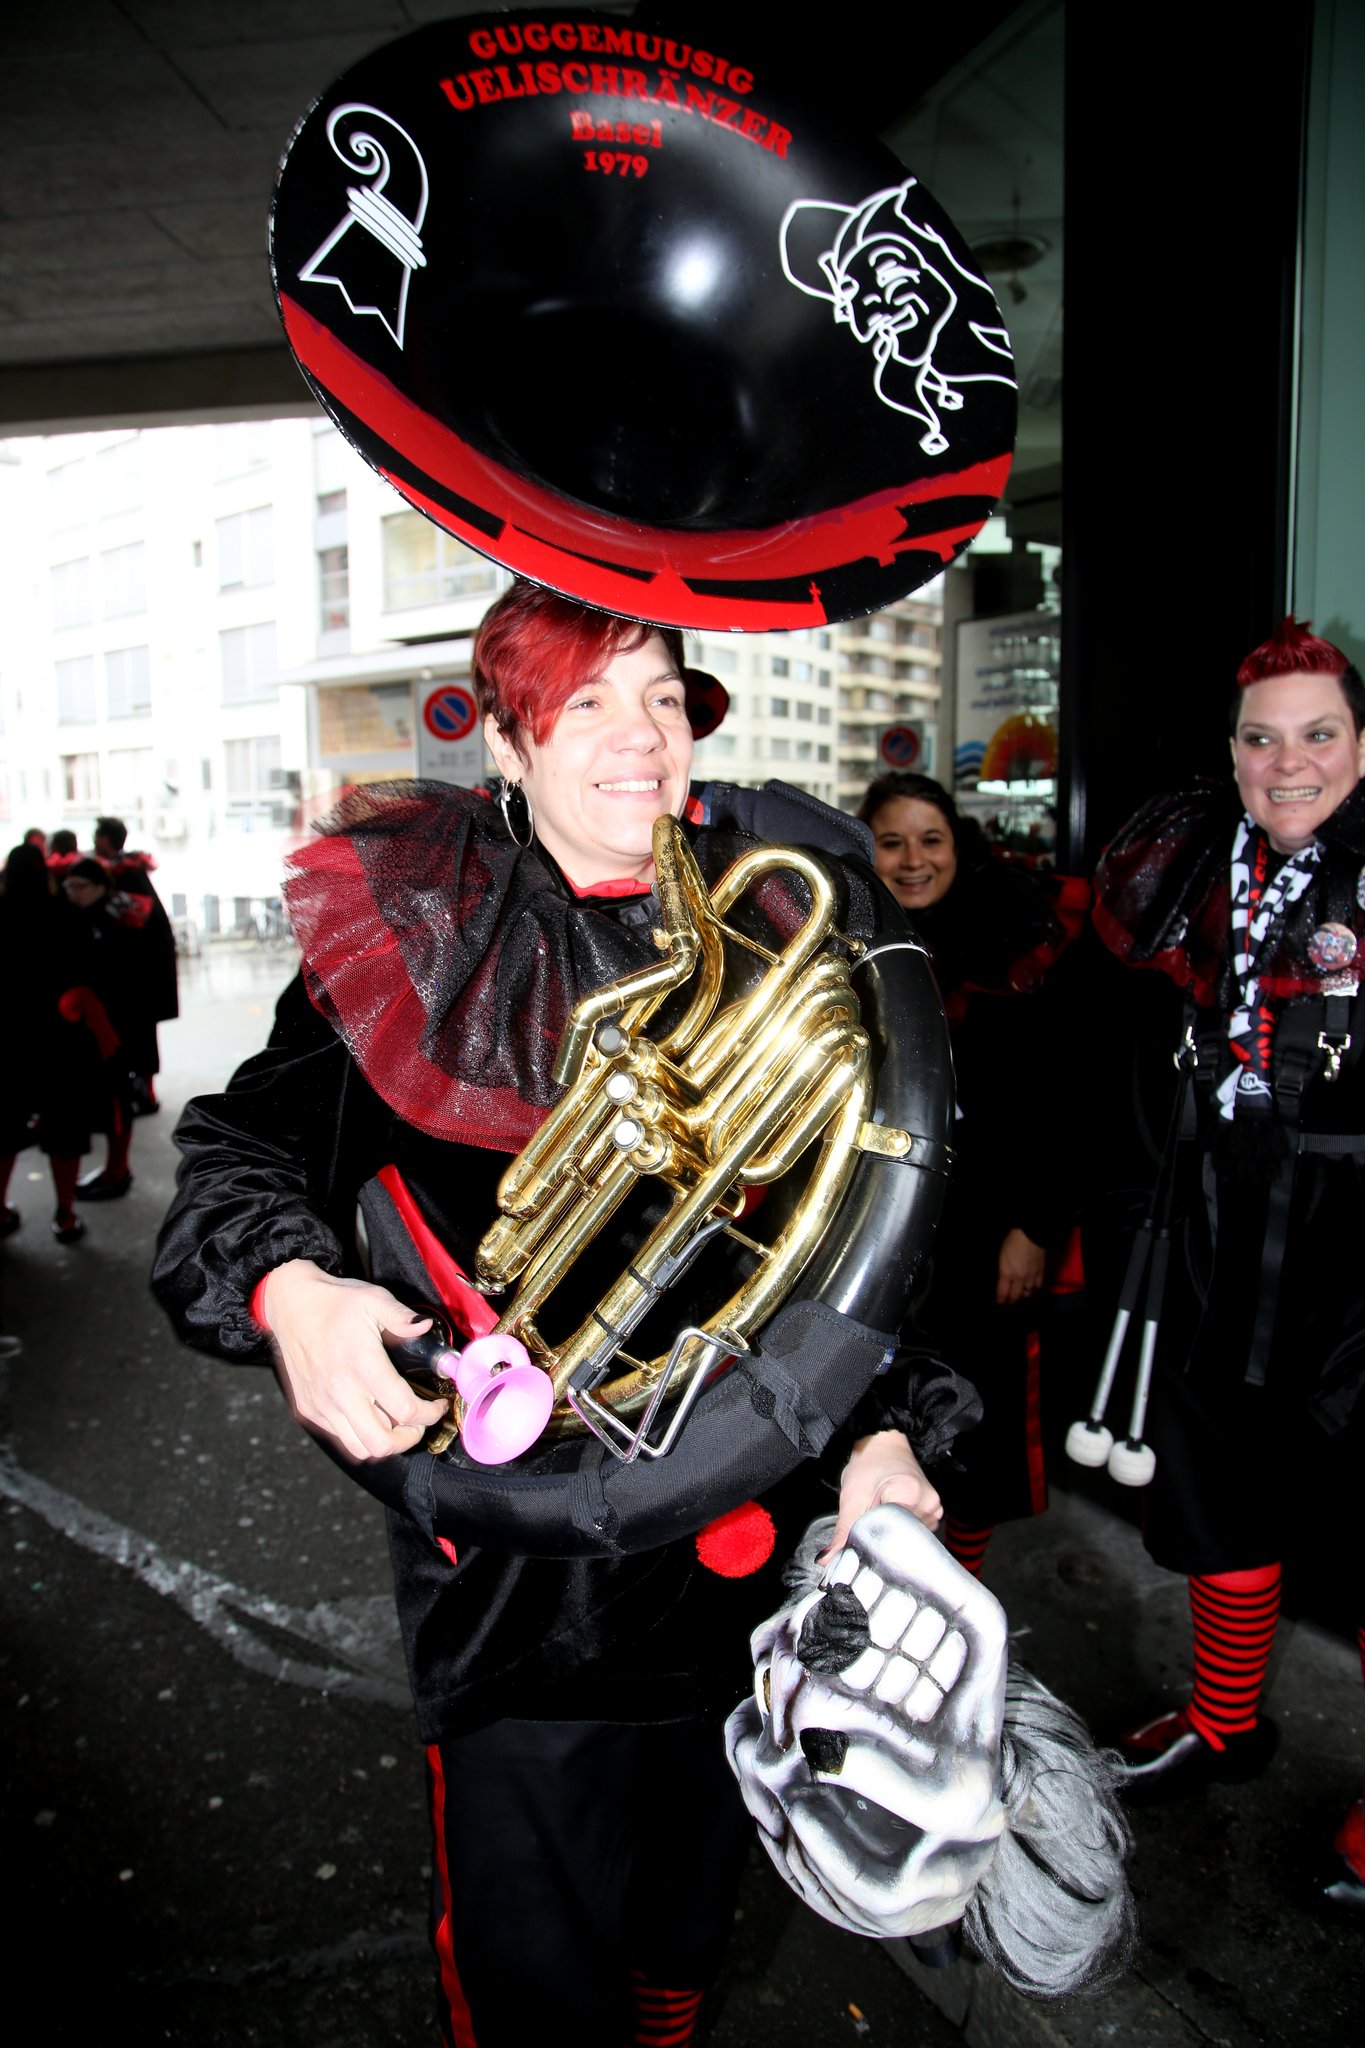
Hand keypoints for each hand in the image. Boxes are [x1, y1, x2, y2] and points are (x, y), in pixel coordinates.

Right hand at [262, 1260, 446, 1462]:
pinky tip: (371, 1414)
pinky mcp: (309, 1409)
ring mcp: (322, 1404)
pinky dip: (361, 1434)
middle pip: (382, 1443)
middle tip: (419, 1421)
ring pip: (360, 1448)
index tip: (437, 1404)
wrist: (290, 1305)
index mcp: (362, 1365)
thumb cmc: (334, 1302)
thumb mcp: (373, 1299)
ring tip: (397, 1424)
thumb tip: (425, 1327)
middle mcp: (341, 1391)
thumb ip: (402, 1316)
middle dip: (409, 1437)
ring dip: (385, 1442)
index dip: (430, 1413)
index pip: (405, 1409)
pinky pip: (340, 1437)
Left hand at [825, 1429, 942, 1557]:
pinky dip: (902, 1529)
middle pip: (904, 1539)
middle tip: (869, 1530)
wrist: (882, 1444)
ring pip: (911, 1538)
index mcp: (910, 1494)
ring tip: (881, 1519)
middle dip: (884, 1540)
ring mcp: (935, 1507)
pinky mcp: (933, 1509)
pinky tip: (892, 1519)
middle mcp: (928, 1503)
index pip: (893, 1534)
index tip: (862, 1544)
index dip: (876, 1542)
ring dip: (894, 1534)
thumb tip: (827, 1560)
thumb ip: (843, 1531)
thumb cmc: (868, 1464)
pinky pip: (917, 1531)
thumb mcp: (851, 1497)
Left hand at [996, 1226, 1046, 1306]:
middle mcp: (1018, 1278)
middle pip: (1015, 1297)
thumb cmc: (1012, 1242)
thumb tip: (1004, 1280)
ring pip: (1028, 1294)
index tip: (999, 1303)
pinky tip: (1031, 1288)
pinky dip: (1034, 1289)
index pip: (1002, 1293)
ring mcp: (1031, 1277)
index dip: (1000, 1300)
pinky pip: (1038, 1286)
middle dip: (1011, 1301)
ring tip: (1020, 1295)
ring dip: (1023, 1296)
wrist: (1031, 1234)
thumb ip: (1003, 1271)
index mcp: (1006, 1273)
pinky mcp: (1041, 1273)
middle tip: (1009, 1302)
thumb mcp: (1002, 1257)